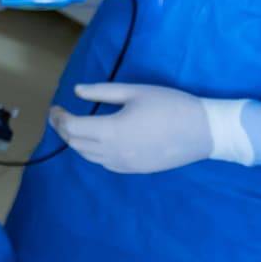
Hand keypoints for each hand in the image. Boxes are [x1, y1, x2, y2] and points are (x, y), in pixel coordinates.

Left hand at [49, 83, 260, 173]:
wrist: (204, 132)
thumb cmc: (171, 105)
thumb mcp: (135, 91)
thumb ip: (102, 92)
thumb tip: (77, 91)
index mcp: (111, 130)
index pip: (72, 127)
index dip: (59, 118)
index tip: (56, 107)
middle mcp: (113, 152)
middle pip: (76, 143)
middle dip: (64, 129)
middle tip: (60, 116)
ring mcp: (123, 165)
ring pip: (88, 156)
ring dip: (77, 141)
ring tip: (75, 126)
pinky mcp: (134, 170)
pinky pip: (103, 163)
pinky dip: (93, 152)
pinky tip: (97, 140)